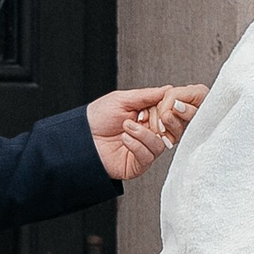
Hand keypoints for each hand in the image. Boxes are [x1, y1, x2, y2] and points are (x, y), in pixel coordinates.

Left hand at [88, 84, 207, 181]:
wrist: (80, 137)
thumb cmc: (97, 117)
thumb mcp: (122, 99)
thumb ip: (147, 95)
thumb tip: (168, 89)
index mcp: (148, 117)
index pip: (172, 114)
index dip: (172, 108)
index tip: (168, 102)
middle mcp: (150, 134)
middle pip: (174, 131)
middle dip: (163, 121)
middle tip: (147, 115)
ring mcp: (144, 150)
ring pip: (161, 144)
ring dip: (143, 133)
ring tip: (126, 126)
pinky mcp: (137, 164)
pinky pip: (148, 156)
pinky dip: (137, 145)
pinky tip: (124, 138)